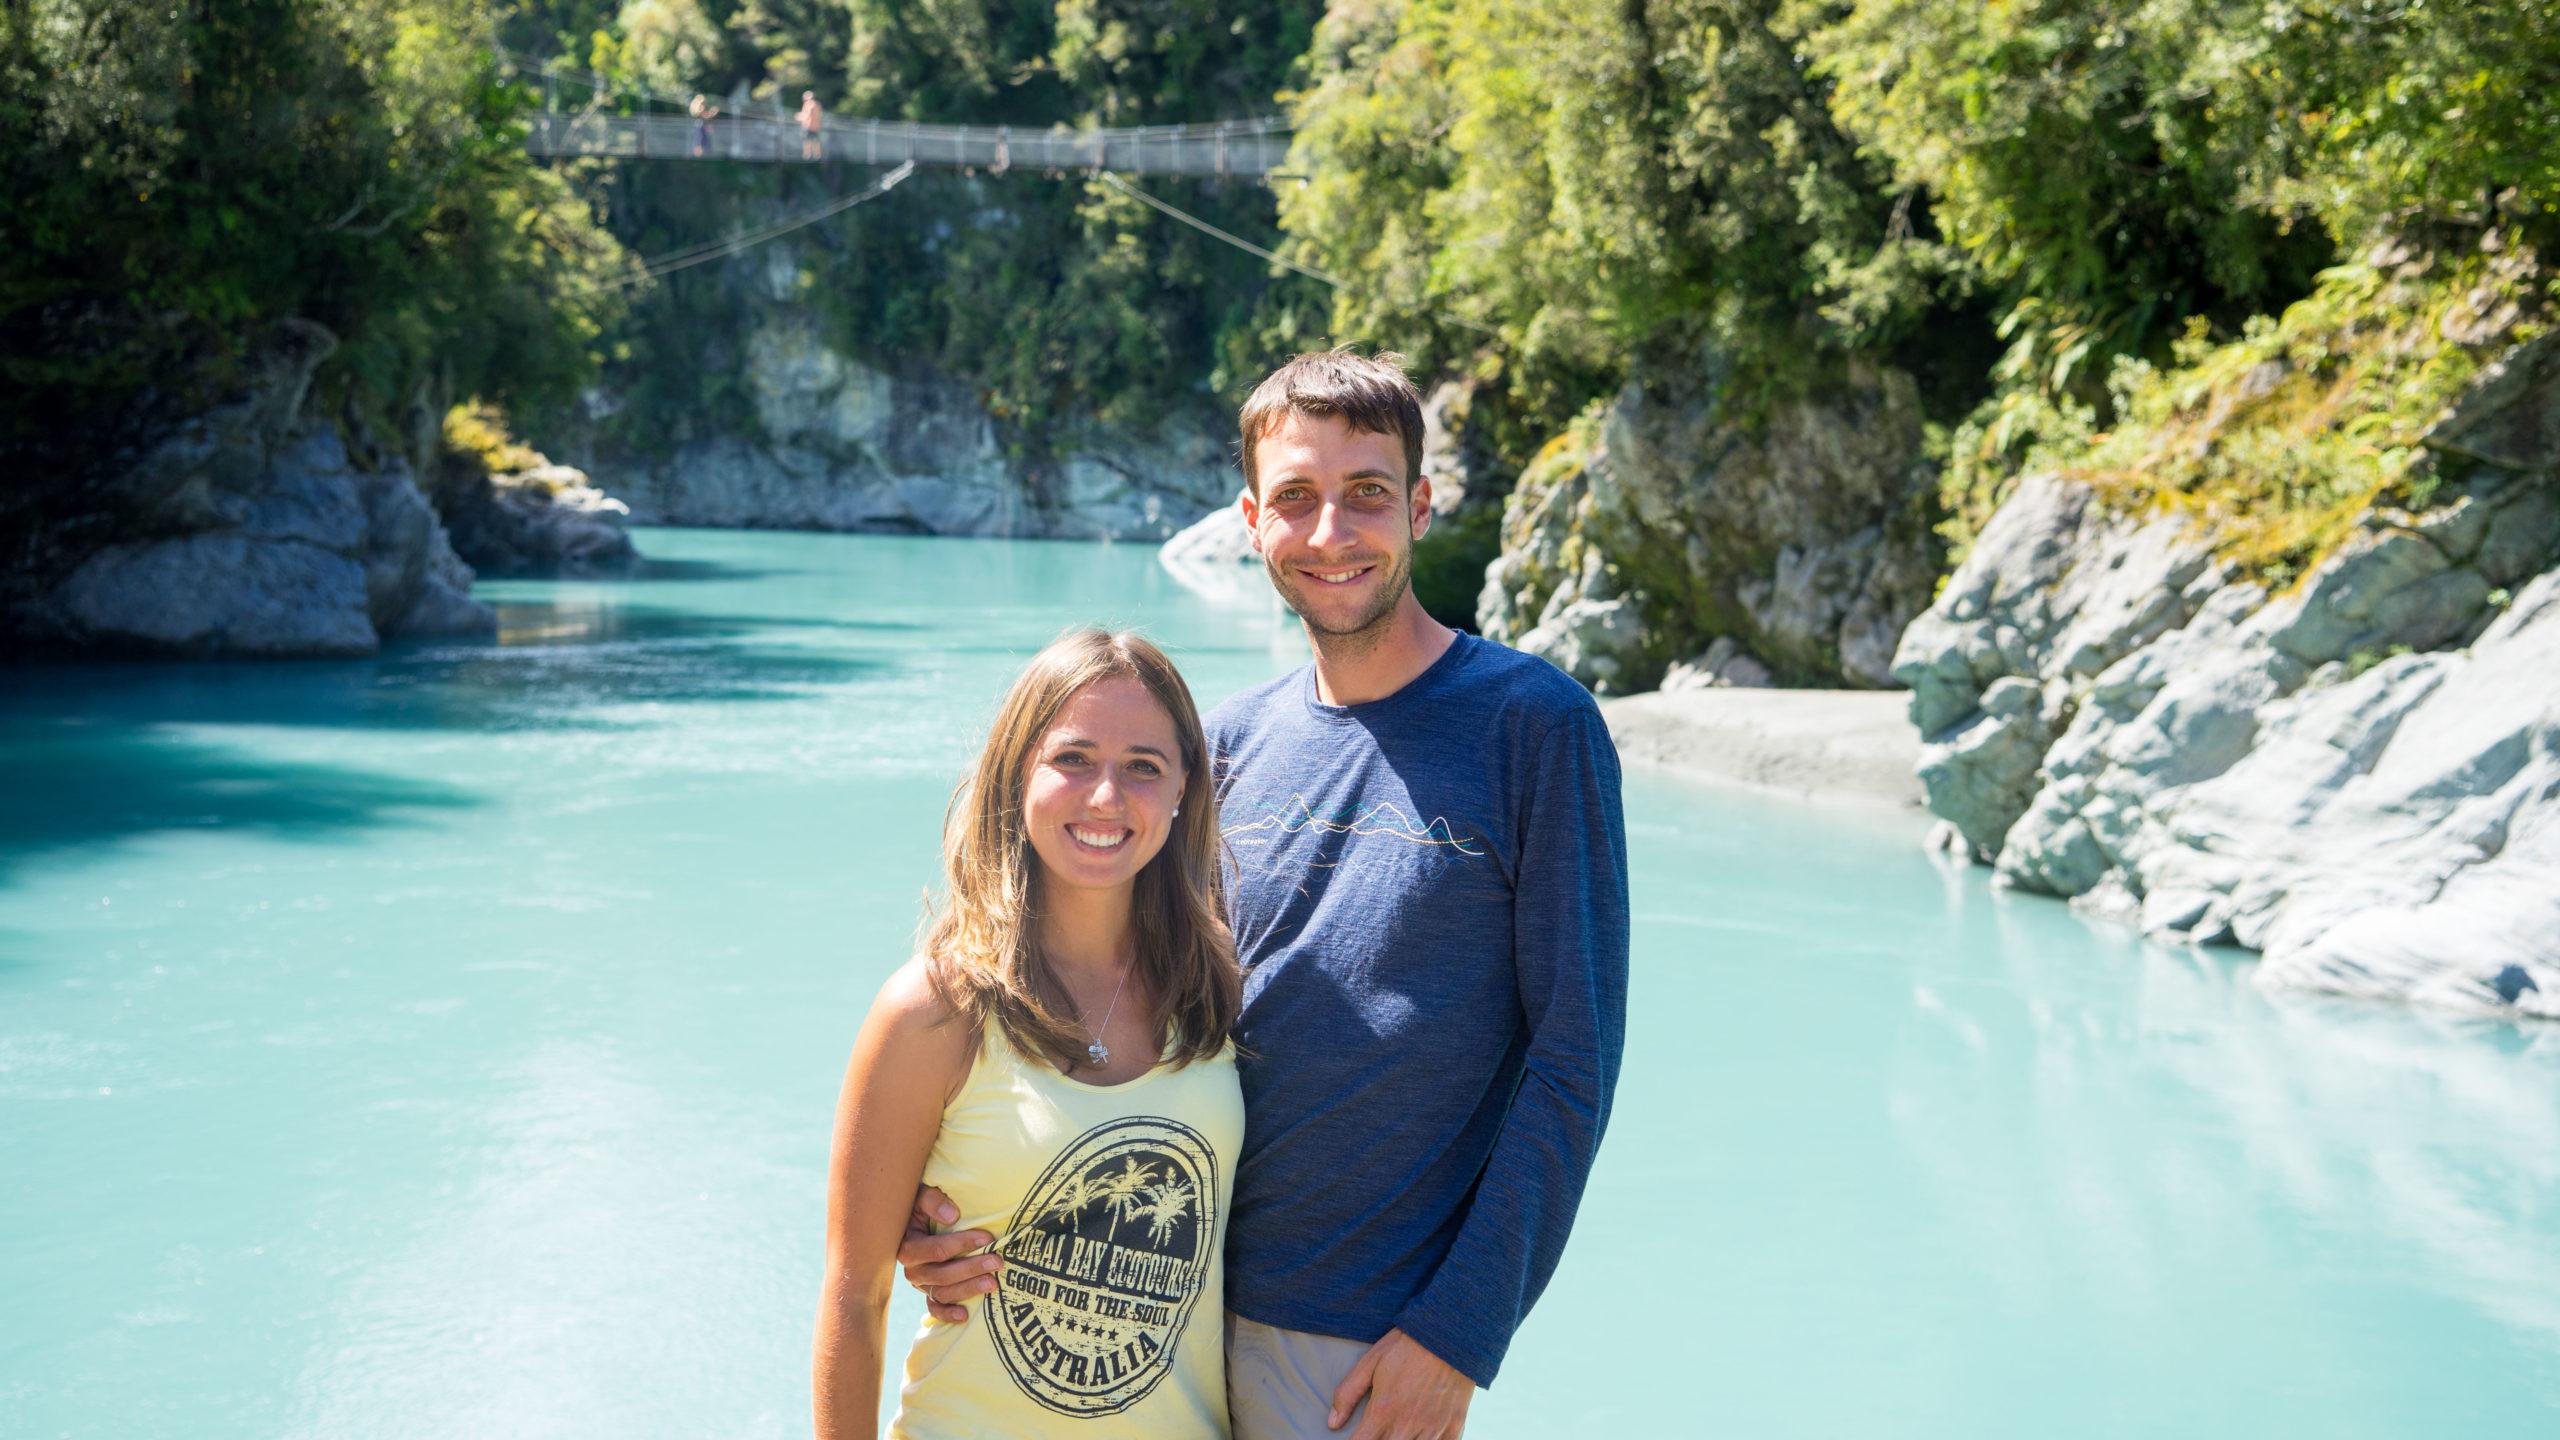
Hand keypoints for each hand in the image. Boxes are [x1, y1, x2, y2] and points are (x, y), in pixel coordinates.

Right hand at [894, 1184, 996, 1323]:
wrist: (915, 1217)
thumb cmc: (922, 1204)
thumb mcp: (922, 1194)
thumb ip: (932, 1201)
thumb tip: (952, 1217)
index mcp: (908, 1245)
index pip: (937, 1250)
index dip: (962, 1244)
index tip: (988, 1237)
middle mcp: (912, 1268)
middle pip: (942, 1275)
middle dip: (971, 1268)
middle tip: (997, 1261)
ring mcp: (920, 1283)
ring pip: (942, 1292)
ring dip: (968, 1289)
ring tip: (993, 1283)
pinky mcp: (928, 1292)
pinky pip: (935, 1308)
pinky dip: (947, 1314)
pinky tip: (965, 1316)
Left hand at [1329, 1328, 1473, 1438]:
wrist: (1449, 1334)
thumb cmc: (1407, 1346)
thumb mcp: (1370, 1362)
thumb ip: (1348, 1393)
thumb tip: (1332, 1423)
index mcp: (1383, 1411)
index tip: (1357, 1438)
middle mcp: (1406, 1426)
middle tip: (1380, 1431)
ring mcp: (1432, 1430)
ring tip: (1399, 1432)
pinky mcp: (1453, 1430)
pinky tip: (1423, 1436)